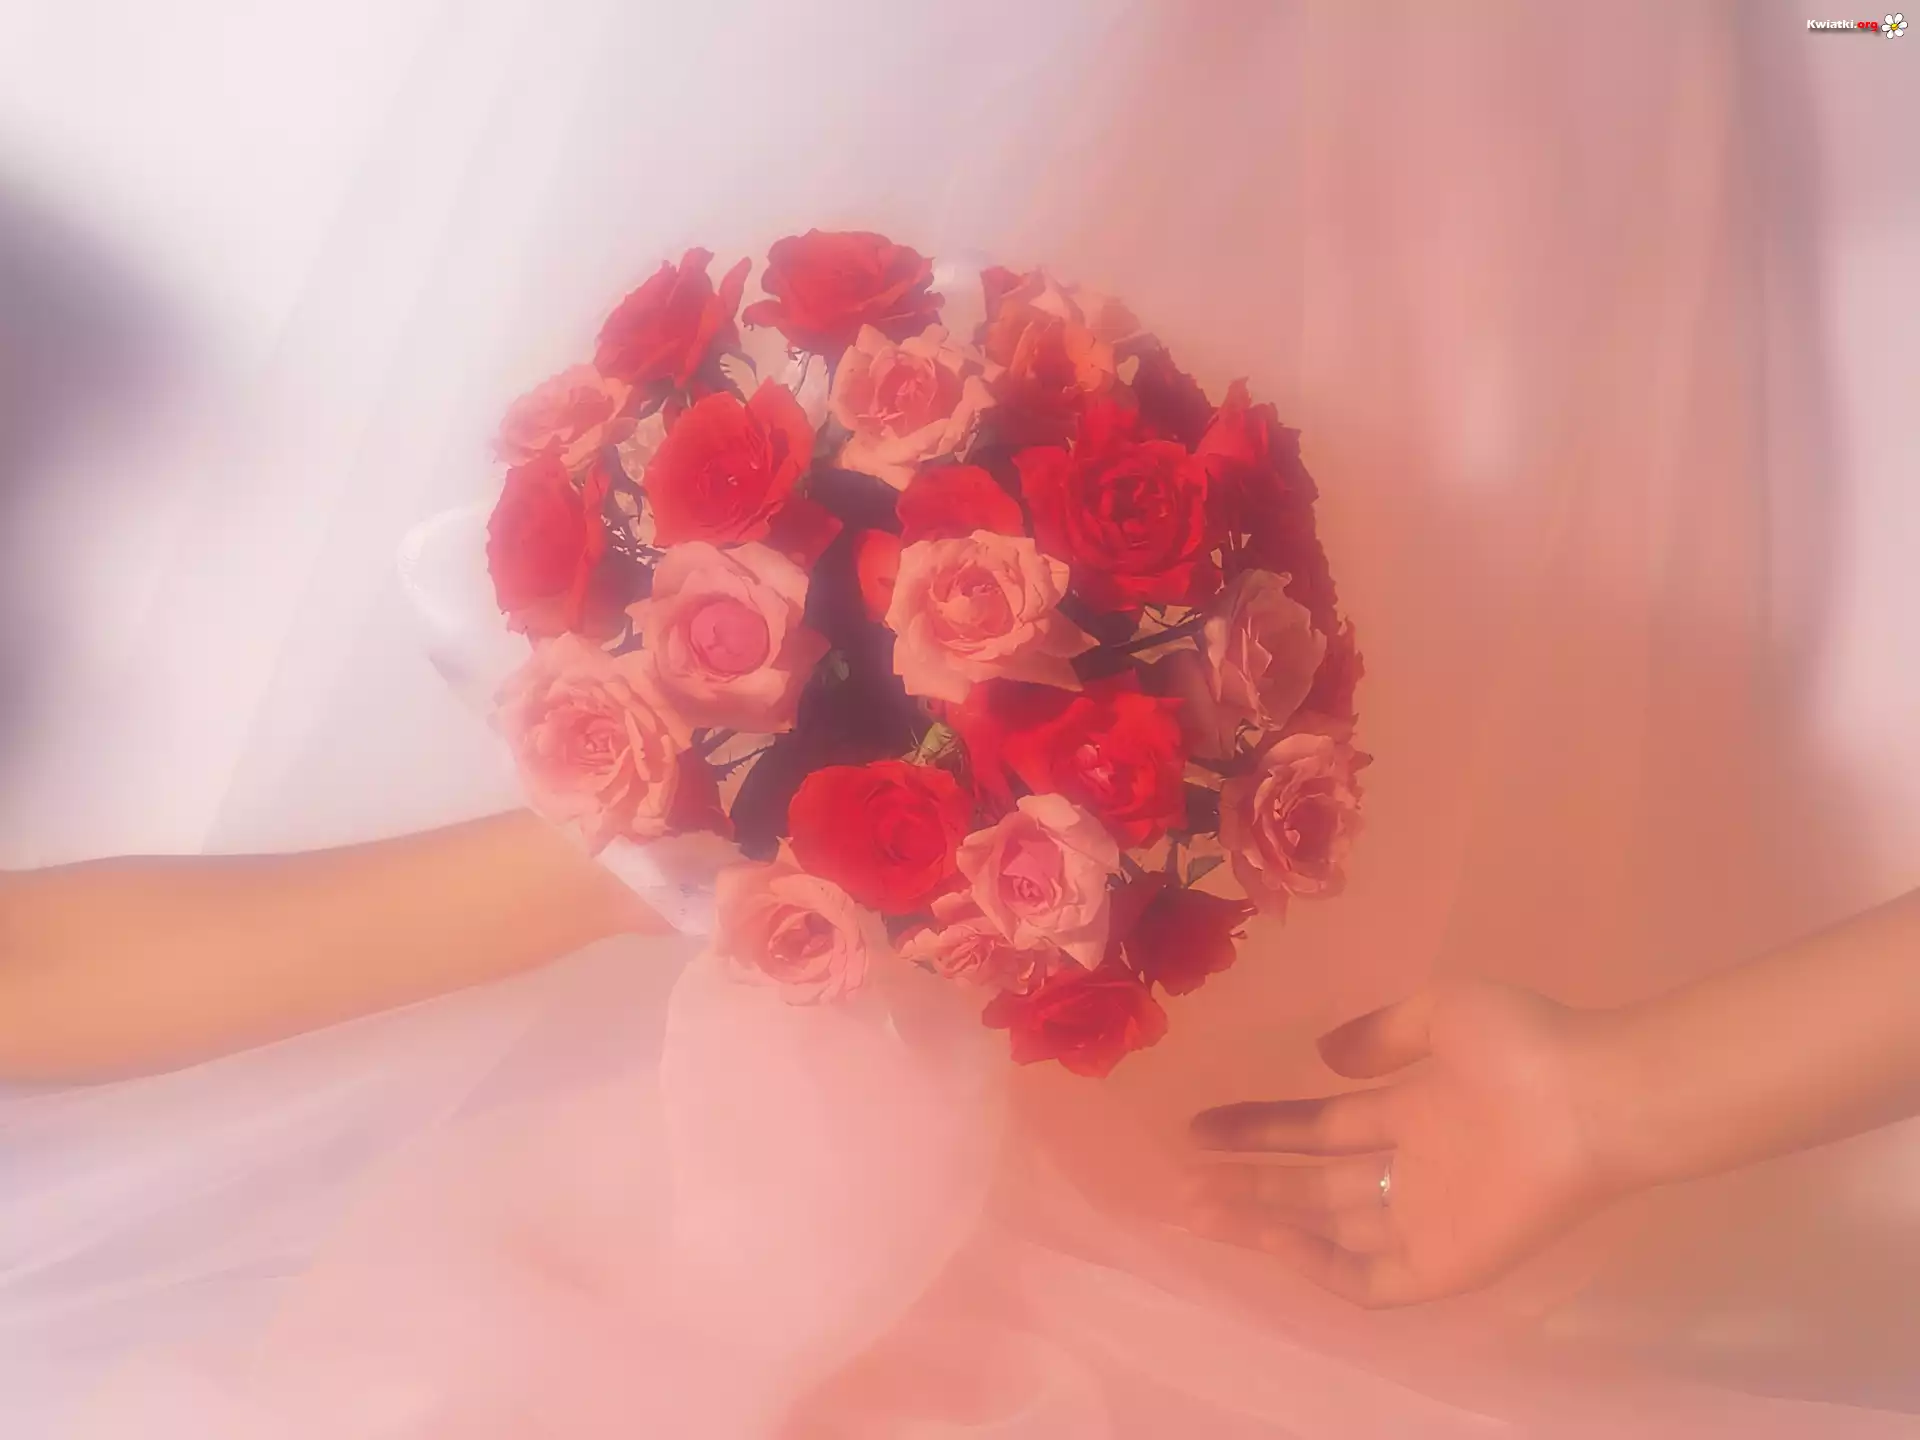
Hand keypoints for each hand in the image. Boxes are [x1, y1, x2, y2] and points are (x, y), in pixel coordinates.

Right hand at [1187, 980, 1626, 1306]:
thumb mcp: (1444, 1012)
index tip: (1199, 1126)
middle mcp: (1412, 1171)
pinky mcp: (1446, 1263)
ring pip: (1327, 1232)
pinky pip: (1371, 1279)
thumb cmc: (1526, 1048)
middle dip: (1247, 1183)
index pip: (1318, 1129)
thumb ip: (1382, 1034)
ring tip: (1200, 1209)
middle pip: (1311, 1186)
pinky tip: (1271, 1242)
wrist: (1596, 1100)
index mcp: (1413, 1113)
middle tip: (1183, 1182)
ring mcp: (1427, 1220)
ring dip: (1263, 1223)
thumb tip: (1323, 1057)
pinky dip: (1318, 1267)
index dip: (1258, 1128)